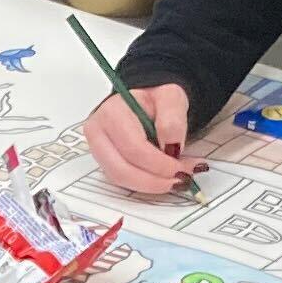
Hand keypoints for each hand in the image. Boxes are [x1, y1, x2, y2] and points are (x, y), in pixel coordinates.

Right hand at [81, 78, 192, 195]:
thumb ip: (172, 120)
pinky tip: (163, 177)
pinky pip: (122, 180)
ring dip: (150, 185)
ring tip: (176, 179)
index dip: (160, 165)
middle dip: (154, 181)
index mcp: (112, 113)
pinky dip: (145, 184)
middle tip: (181, 180)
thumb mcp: (171, 97)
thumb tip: (171, 147)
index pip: (134, 149)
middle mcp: (97, 132)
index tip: (184, 169)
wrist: (145, 99)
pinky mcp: (104, 161)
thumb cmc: (156, 97)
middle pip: (121, 170)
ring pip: (119, 179)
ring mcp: (98, 148)